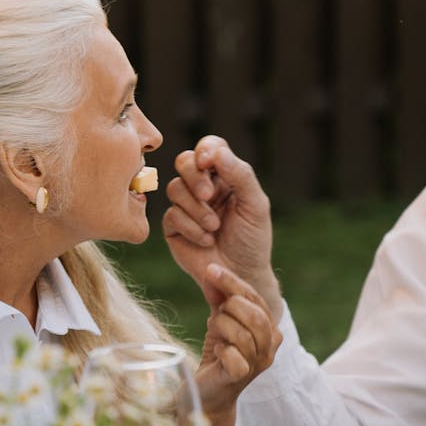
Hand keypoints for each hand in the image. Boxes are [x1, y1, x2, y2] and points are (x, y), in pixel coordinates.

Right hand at [163, 135, 281, 317]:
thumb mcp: (255, 205)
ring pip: (175, 188)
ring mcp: (186, 206)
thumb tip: (216, 152)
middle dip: (195, 177)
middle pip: (185, 162)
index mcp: (225, 176)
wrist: (240, 276)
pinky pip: (171, 215)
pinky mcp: (173, 226)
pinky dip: (191, 228)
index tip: (208, 161)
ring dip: (196, 209)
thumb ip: (240, 175)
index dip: (205, 149)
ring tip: (214, 227)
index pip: (210, 148)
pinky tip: (206, 240)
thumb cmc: (252, 240)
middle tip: (209, 196)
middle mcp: (203, 187)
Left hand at [195, 263, 281, 415]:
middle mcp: (270, 348)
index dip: (233, 283)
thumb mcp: (221, 321)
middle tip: (215, 317)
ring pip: (242, 334)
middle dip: (229, 308)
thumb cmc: (218, 354)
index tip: (210, 270)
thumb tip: (212, 271)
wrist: (207, 391)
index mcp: (271, 331)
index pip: (257, 299)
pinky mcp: (240, 377)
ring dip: (220, 328)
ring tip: (215, 334)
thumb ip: (220, 297)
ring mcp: (258, 364)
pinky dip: (220, 349)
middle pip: (255, 315)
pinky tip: (217, 352)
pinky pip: (233, 356)